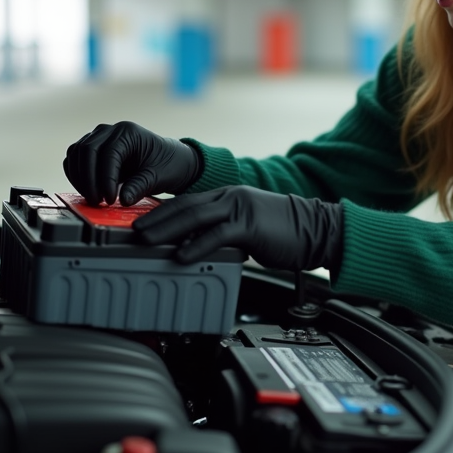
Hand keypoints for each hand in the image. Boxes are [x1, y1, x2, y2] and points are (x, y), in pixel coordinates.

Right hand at [63, 121, 200, 205]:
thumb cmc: (167, 165)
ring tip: (93, 199)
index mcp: (128, 132)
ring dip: (80, 178)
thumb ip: (140, 186)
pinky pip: (74, 159)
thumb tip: (123, 200)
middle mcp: (110, 131)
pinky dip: (76, 175)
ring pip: (76, 154)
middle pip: (87, 151)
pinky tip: (87, 191)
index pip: (108, 153)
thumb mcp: (158, 177)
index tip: (109, 199)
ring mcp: (99, 138)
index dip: (105, 178)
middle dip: (89, 180)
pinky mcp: (93, 148)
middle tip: (97, 202)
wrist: (170, 161)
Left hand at [133, 185, 342, 271]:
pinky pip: (217, 235)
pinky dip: (196, 246)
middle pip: (185, 206)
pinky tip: (181, 255)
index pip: (188, 202)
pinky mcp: (250, 225)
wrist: (318, 230)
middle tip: (134, 231)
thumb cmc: (286, 234)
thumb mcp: (249, 229)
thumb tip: (199, 249)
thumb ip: (224, 234)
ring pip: (195, 217)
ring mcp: (240, 209)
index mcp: (229, 198)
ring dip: (167, 229)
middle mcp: (231, 198)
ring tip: (146, 240)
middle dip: (156, 219)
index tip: (142, 223)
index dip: (162, 211)